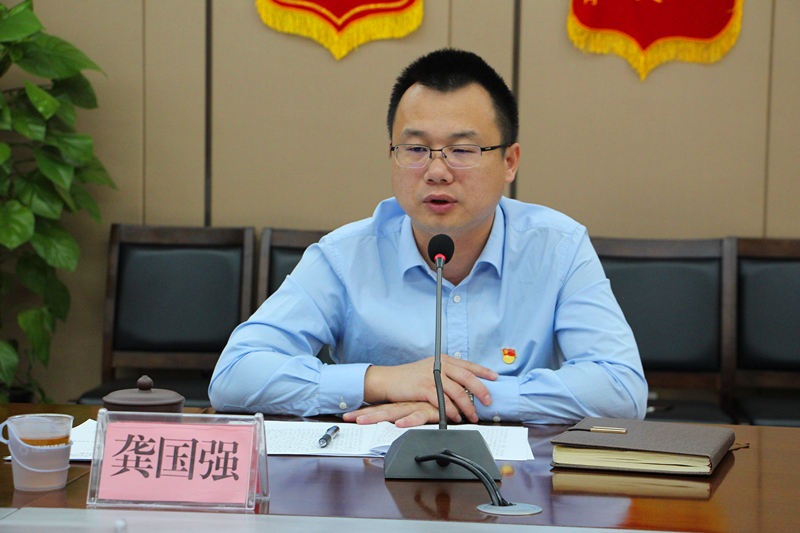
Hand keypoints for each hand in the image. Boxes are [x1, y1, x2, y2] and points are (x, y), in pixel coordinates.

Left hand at [343, 401, 444, 427]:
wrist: (457, 395)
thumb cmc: (440, 403)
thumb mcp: (423, 410)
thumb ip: (412, 416)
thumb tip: (398, 422)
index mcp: (403, 404)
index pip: (381, 408)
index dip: (364, 412)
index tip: (348, 416)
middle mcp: (407, 404)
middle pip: (382, 410)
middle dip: (364, 415)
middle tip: (348, 419)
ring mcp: (416, 406)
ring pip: (394, 412)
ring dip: (377, 417)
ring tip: (362, 421)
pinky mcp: (429, 410)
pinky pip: (418, 416)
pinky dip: (408, 421)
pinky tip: (399, 425)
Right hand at [362, 354, 496, 422]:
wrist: (389, 380)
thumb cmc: (410, 377)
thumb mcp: (430, 369)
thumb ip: (446, 374)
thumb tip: (463, 384)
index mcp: (443, 360)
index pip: (468, 364)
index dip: (483, 371)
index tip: (495, 378)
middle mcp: (439, 366)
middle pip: (467, 378)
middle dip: (481, 391)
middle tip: (488, 402)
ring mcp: (432, 376)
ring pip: (457, 392)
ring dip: (467, 406)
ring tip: (472, 415)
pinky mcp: (424, 388)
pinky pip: (443, 401)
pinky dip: (451, 411)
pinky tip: (455, 417)